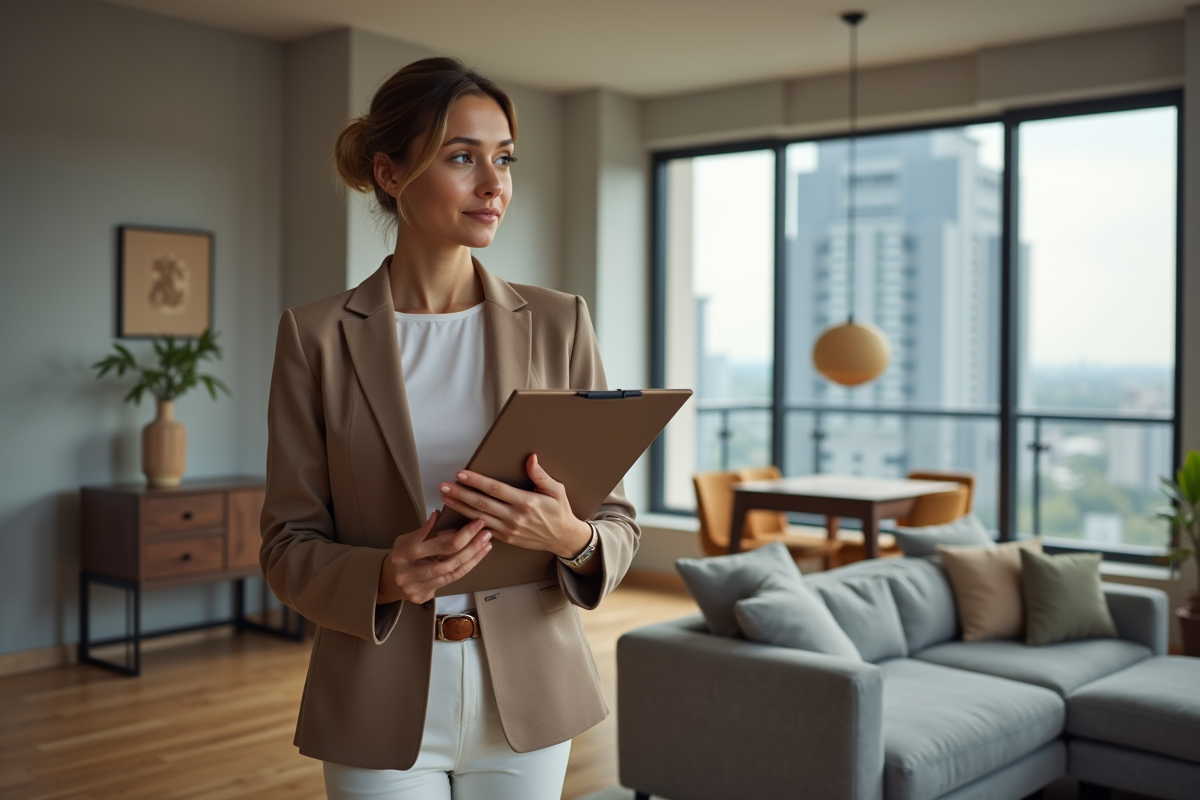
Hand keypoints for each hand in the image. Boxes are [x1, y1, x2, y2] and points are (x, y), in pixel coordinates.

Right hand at [376, 510, 492, 604]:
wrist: (387, 580)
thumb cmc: (401, 556)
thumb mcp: (406, 539)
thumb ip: (424, 530)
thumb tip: (441, 514)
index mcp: (402, 554)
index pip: (437, 544)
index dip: (460, 534)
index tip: (476, 523)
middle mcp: (407, 574)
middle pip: (446, 562)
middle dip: (470, 547)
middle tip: (485, 534)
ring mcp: (415, 588)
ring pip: (451, 574)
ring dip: (472, 558)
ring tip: (486, 545)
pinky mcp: (423, 597)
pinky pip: (450, 582)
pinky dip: (465, 568)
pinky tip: (476, 557)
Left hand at [439, 454, 593, 561]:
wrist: (563, 538)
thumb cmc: (560, 512)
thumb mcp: (556, 490)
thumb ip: (540, 475)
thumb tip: (530, 458)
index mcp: (526, 502)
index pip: (495, 489)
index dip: (476, 481)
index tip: (461, 474)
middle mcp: (515, 517)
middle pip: (482, 503)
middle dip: (461, 493)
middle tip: (444, 486)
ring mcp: (509, 529)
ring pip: (478, 517)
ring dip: (460, 507)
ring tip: (445, 498)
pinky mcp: (506, 538)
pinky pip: (483, 530)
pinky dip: (468, 523)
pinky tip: (457, 516)